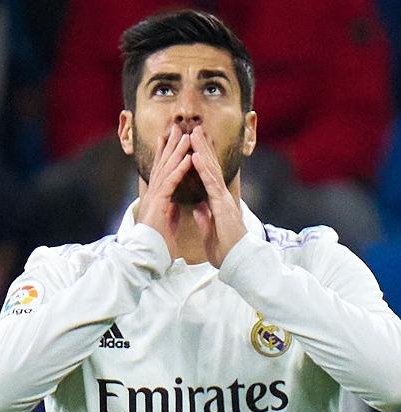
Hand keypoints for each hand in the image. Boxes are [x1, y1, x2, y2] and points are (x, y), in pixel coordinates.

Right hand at [136, 124, 192, 256]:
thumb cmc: (156, 242)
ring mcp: (155, 196)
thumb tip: (172, 203)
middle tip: (176, 128)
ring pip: (166, 168)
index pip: (163, 171)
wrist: (147, 255)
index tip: (172, 141)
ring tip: (184, 135)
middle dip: (170, 145)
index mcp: (157, 197)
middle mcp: (154, 193)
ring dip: (176, 151)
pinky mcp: (159, 203)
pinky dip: (179, 168)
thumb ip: (168, 210)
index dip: (167, 155)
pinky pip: (171, 182)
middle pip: (163, 164)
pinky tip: (187, 157)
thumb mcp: (165, 222)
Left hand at [190, 126, 246, 267]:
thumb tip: (199, 206)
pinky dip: (203, 168)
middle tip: (194, 129)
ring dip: (202, 150)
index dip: (201, 160)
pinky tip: (196, 155)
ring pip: (211, 170)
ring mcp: (223, 199)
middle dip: (202, 147)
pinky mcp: (222, 205)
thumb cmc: (226, 250)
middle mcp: (221, 197)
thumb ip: (205, 217)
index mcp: (217, 202)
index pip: (207, 176)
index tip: (194, 146)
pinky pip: (210, 184)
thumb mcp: (210, 231)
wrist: (238, 262)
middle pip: (210, 167)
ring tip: (194, 133)